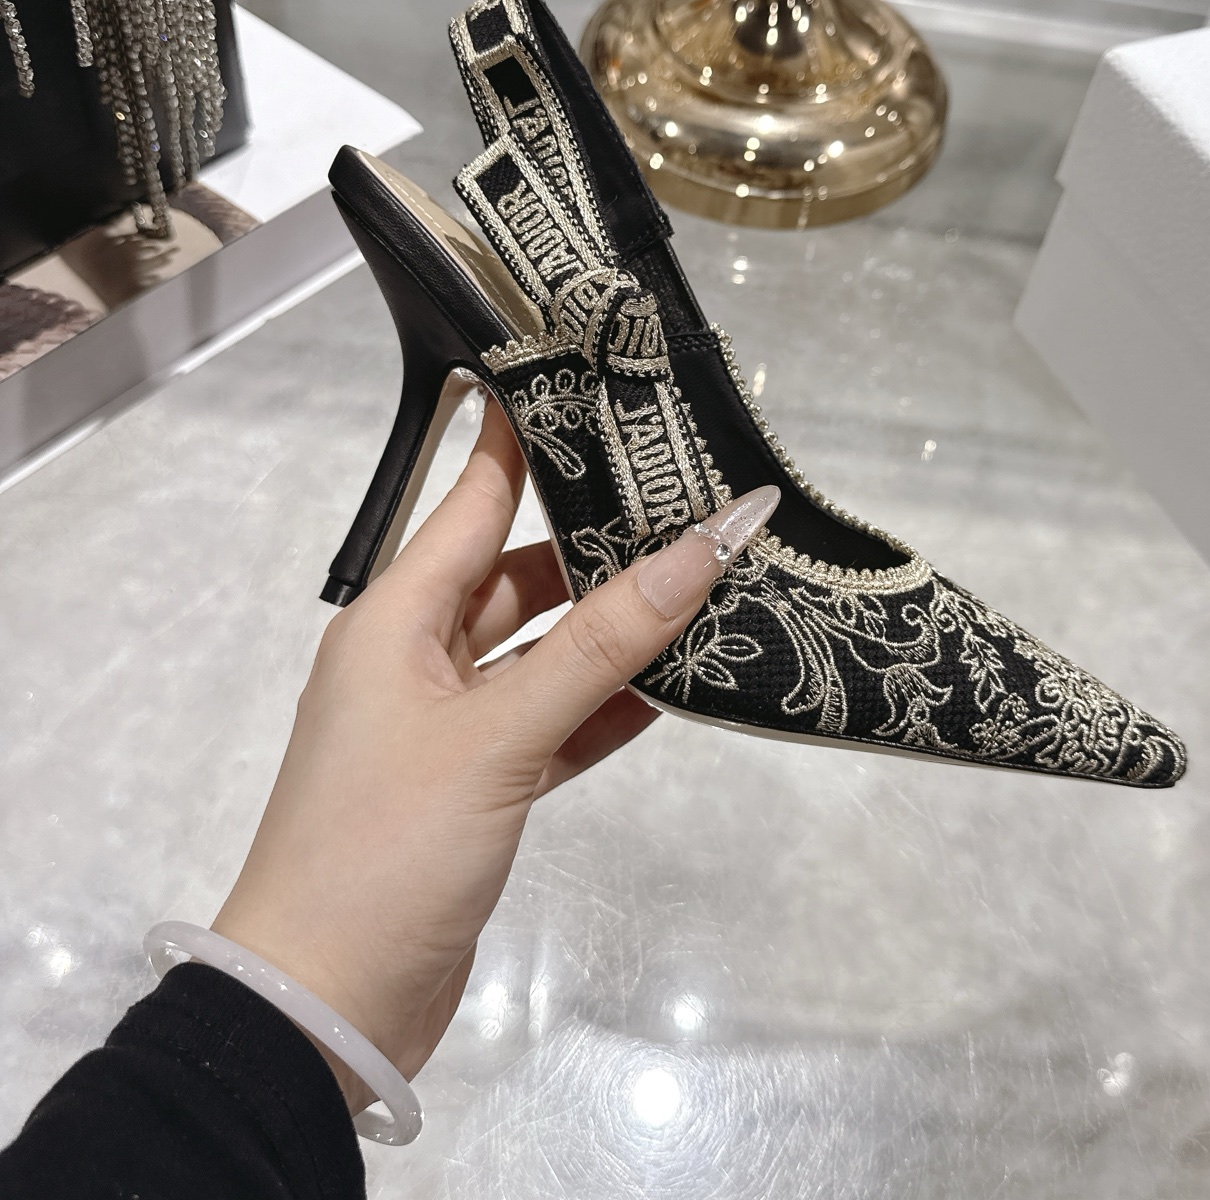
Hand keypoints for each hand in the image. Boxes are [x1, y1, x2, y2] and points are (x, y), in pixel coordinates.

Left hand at [212, 395, 776, 1111]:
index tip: (595, 387)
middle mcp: (417, 657)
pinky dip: (599, 710)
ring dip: (608, 633)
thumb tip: (701, 549)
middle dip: (595, 542)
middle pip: (517, 574)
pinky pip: (549, 724)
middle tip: (687, 500)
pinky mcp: (475, 787)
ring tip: (699, 587)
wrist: (325, 1006)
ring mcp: (447, 726)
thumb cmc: (387, 845)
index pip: (471, 499)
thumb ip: (602, 644)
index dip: (528, 440)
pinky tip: (668, 693)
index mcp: (395, 618)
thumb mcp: (497, 733)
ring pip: (540, 652)